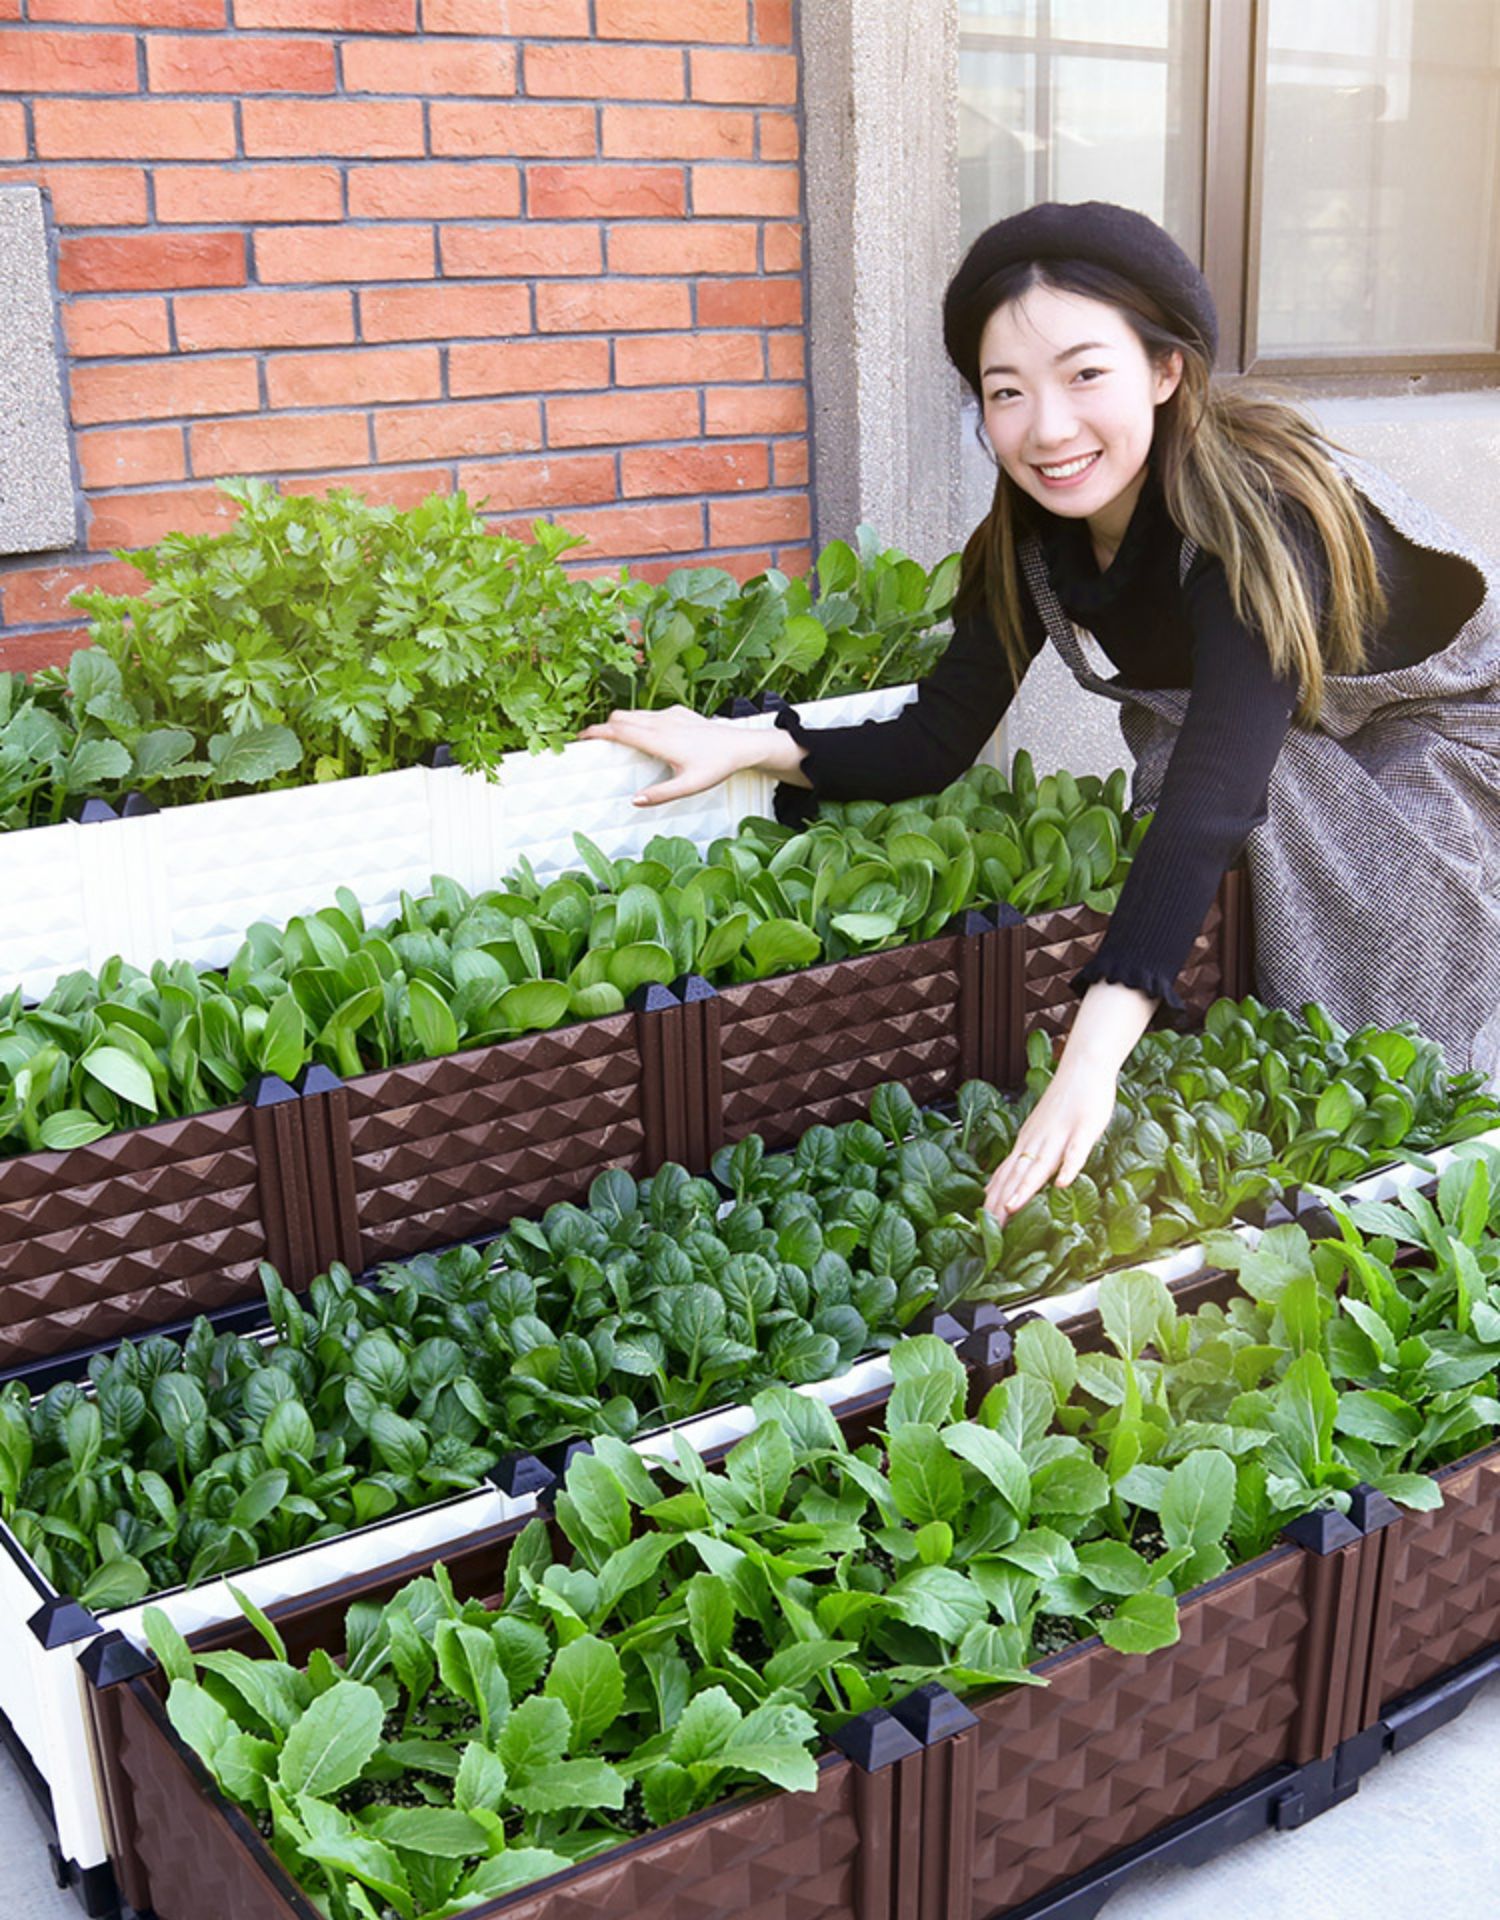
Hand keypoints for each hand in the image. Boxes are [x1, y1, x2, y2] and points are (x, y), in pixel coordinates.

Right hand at [576, 705, 765, 805]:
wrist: (741, 746)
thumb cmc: (717, 766)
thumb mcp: (690, 786)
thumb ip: (660, 794)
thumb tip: (634, 801)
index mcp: (659, 739)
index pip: (619, 730)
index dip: (597, 732)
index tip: (580, 737)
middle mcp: (661, 722)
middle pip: (621, 717)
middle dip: (605, 727)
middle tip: (595, 742)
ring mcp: (670, 714)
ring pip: (635, 713)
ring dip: (622, 723)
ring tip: (616, 740)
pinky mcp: (679, 712)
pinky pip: (650, 713)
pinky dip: (639, 721)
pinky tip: (646, 736)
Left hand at [984, 1060, 1118, 1216]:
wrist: (1083, 1067)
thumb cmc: (1065, 1102)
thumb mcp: (1038, 1131)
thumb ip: (1025, 1157)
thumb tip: (1001, 1183)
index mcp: (1026, 1143)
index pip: (1004, 1176)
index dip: (993, 1201)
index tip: (982, 1226)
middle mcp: (1037, 1141)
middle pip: (1016, 1175)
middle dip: (1002, 1202)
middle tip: (990, 1228)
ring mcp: (1059, 1135)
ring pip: (1040, 1165)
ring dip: (1025, 1187)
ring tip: (1012, 1208)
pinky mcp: (1083, 1129)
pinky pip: (1076, 1151)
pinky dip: (1068, 1167)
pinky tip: (1062, 1184)